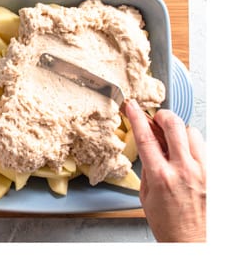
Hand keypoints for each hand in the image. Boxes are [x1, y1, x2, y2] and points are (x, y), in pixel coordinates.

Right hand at [122, 100, 205, 241]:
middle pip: (175, 126)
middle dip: (163, 116)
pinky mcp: (214, 174)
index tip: (132, 106)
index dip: (137, 118)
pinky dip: (194, 147)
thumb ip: (148, 168)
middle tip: (157, 117)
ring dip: (181, 132)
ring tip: (174, 142)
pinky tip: (187, 156)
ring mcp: (203, 171)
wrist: (192, 241)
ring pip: (193, 133)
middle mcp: (185, 170)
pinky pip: (205, 148)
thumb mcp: (146, 195)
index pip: (147, 138)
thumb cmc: (168, 224)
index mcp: (162, 176)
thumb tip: (148, 147)